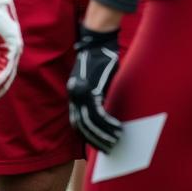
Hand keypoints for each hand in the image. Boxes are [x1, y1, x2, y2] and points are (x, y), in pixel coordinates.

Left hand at [67, 24, 121, 152]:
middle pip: (82, 126)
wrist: (99, 41)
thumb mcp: (93, 79)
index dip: (87, 136)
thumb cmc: (100, 58)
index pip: (76, 123)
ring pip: (91, 123)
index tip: (98, 145)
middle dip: (96, 140)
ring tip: (116, 141)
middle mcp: (74, 95)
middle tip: (109, 149)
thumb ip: (94, 95)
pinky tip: (118, 128)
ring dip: (104, 135)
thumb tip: (104, 113)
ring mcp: (82, 93)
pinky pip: (99, 113)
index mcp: (73, 94)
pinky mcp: (93, 89)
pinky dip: (109, 123)